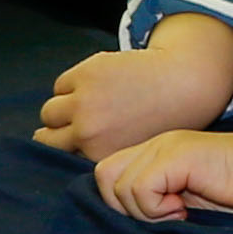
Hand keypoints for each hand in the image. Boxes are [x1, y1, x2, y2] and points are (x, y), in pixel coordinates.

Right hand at [39, 19, 232, 163]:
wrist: (187, 80)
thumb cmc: (163, 116)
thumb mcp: (133, 149)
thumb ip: (101, 156)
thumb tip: (67, 157)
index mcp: (101, 156)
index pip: (59, 159)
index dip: (68, 150)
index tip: (77, 142)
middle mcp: (88, 132)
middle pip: (45, 138)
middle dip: (58, 131)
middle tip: (77, 122)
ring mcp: (84, 102)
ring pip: (49, 112)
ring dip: (62, 107)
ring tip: (86, 103)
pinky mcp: (85, 74)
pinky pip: (61, 84)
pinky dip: (71, 84)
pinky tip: (94, 84)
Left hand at [87, 126, 232, 222]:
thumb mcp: (184, 197)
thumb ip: (154, 199)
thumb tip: (125, 220)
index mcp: (156, 151)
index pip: (108, 173)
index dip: (119, 201)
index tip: (154, 214)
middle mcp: (155, 144)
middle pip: (104, 177)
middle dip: (124, 206)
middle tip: (162, 214)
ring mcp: (164, 147)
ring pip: (121, 187)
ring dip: (146, 211)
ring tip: (178, 211)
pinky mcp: (174, 156)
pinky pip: (141, 189)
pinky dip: (156, 209)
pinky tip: (183, 209)